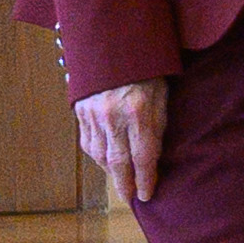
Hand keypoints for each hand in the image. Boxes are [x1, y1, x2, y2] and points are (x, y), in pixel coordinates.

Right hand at [74, 79, 169, 205]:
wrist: (112, 43)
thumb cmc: (146, 69)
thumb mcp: (162, 94)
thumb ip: (158, 125)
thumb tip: (154, 157)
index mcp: (139, 110)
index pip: (143, 156)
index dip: (145, 179)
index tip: (147, 195)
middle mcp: (113, 116)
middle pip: (118, 162)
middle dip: (125, 185)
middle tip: (130, 199)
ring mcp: (93, 114)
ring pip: (100, 155)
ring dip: (110, 172)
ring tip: (121, 181)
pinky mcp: (80, 111)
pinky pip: (87, 143)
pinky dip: (97, 156)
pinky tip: (106, 161)